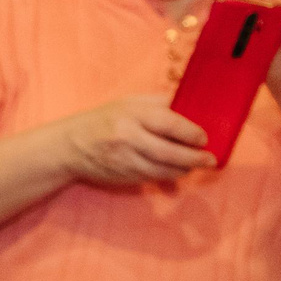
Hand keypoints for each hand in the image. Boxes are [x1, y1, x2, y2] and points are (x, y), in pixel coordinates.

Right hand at [59, 95, 214, 186]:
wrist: (70, 147)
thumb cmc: (102, 120)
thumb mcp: (127, 103)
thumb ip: (157, 103)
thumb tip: (188, 106)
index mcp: (132, 116)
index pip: (169, 124)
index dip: (191, 133)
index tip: (204, 138)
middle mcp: (129, 139)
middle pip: (169, 152)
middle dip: (194, 158)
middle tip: (210, 159)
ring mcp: (125, 161)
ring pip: (162, 169)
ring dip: (183, 169)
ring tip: (197, 166)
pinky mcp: (122, 176)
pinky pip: (151, 178)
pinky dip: (167, 175)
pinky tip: (177, 171)